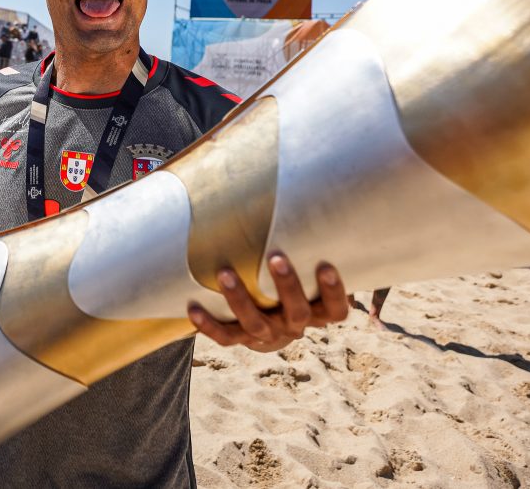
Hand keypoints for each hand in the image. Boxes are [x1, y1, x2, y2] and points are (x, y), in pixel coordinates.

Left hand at [188, 252, 348, 352]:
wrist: (274, 326)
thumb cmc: (294, 283)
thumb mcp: (309, 269)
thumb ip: (312, 244)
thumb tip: (309, 191)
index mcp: (317, 311)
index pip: (335, 309)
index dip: (334, 291)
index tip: (326, 265)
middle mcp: (294, 326)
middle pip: (297, 314)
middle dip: (287, 287)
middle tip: (276, 257)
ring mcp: (267, 335)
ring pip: (256, 325)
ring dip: (240, 301)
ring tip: (225, 273)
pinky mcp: (241, 339)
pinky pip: (225, 337)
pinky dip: (208, 325)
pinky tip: (193, 307)